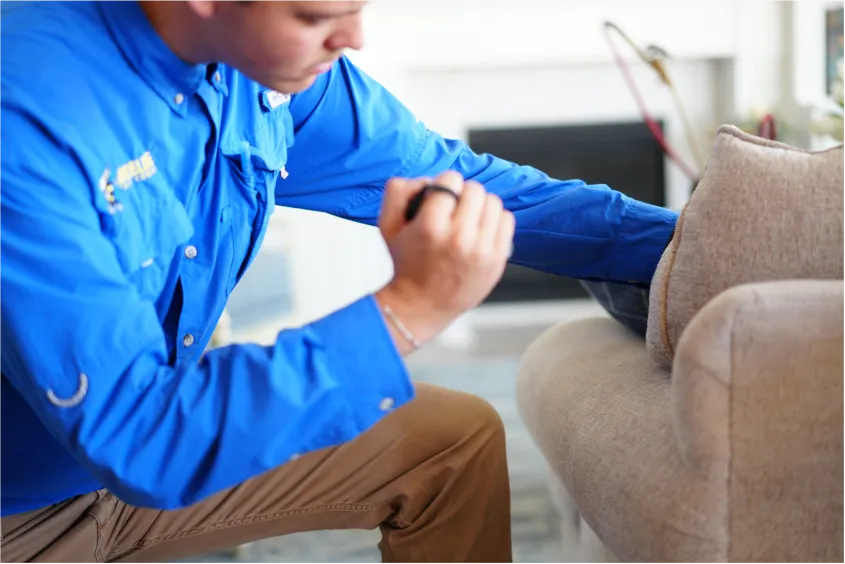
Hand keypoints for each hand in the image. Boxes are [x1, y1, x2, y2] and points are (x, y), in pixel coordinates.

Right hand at [375, 171, 514, 351]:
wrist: (421, 305)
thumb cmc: (406, 265)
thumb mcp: (387, 225)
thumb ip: (399, 190)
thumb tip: (429, 179)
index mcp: (431, 227)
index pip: (450, 180)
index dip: (443, 186)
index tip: (439, 200)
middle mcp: (459, 238)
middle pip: (475, 189)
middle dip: (462, 195)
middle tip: (453, 211)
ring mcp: (482, 250)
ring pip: (493, 202)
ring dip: (480, 206)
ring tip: (467, 221)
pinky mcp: (497, 259)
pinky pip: (507, 220)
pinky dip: (494, 221)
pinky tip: (480, 231)